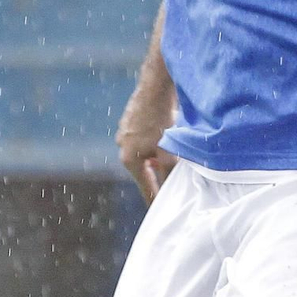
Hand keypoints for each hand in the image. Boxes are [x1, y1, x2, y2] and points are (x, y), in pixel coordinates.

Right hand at [116, 88, 177, 203]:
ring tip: (172, 152)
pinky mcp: (131, 120)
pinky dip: (156, 140)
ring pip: (145, 151)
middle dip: (159, 173)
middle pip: (144, 168)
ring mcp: (125, 132)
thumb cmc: (161, 119)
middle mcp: (123, 146)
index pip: (145, 185)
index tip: (159, 211)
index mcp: (129, 158)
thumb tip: (171, 189)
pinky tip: (167, 133)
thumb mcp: (168, 151)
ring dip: (158, 155)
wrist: (155, 86)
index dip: (155, 198)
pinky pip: (145, 137)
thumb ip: (168, 171)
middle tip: (174, 179)